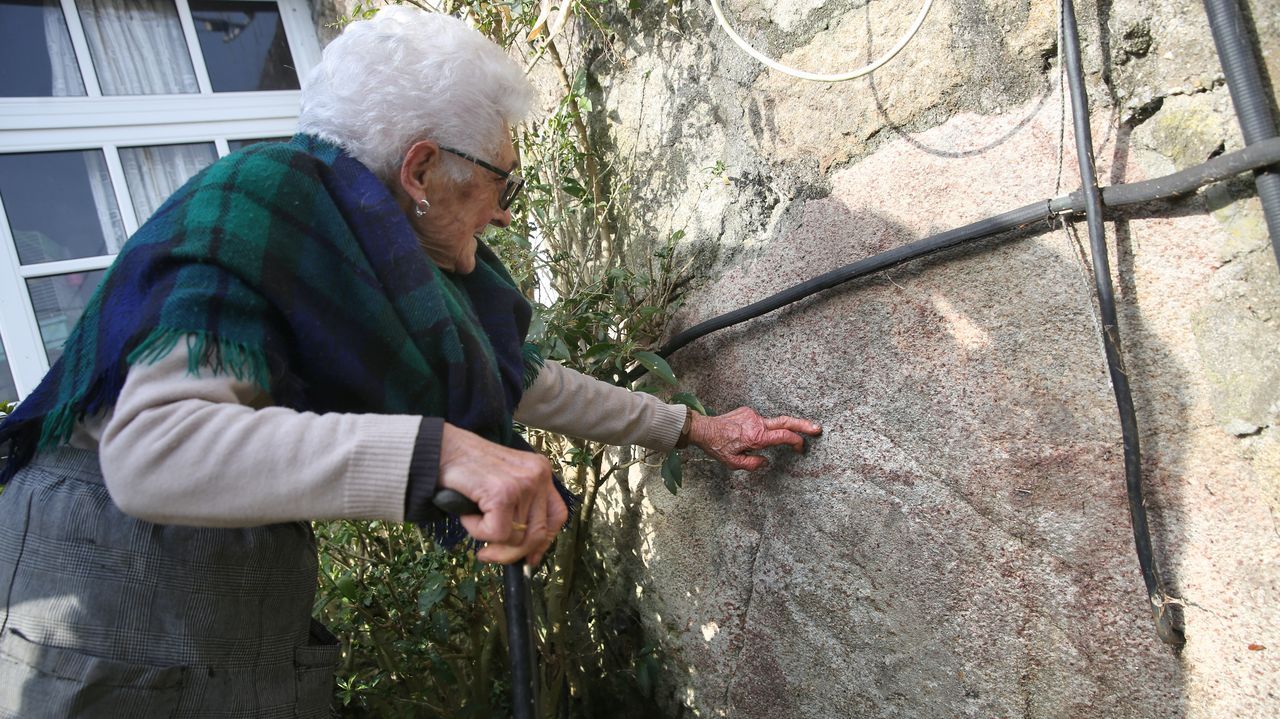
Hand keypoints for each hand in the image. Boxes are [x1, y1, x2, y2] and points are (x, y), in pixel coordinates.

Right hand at [437, 423, 567, 565]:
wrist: (439, 449)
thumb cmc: (465, 468)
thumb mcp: (503, 484)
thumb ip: (519, 510)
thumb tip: (526, 554)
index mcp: (540, 471)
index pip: (557, 515)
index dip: (544, 543)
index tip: (529, 558)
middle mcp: (538, 475)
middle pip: (539, 533)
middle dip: (512, 553)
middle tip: (488, 553)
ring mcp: (523, 484)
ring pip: (516, 539)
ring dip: (488, 537)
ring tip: (473, 516)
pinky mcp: (503, 493)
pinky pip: (496, 534)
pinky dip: (476, 531)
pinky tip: (468, 513)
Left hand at [687, 407, 821, 470]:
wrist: (703, 429)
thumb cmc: (717, 447)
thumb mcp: (733, 463)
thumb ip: (753, 465)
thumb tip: (766, 462)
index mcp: (756, 436)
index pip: (783, 437)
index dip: (796, 441)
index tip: (802, 447)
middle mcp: (757, 423)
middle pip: (786, 422)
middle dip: (803, 425)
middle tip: (817, 429)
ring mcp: (752, 415)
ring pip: (771, 423)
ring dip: (774, 432)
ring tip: (752, 443)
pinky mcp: (748, 411)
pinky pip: (759, 421)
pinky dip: (760, 429)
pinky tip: (745, 438)